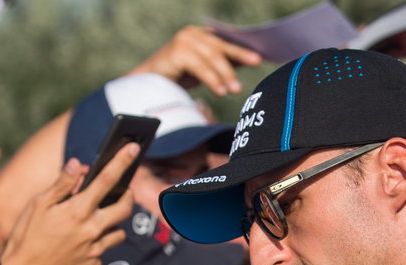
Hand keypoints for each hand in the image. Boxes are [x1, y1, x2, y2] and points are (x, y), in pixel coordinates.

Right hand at [0, 146, 136, 264]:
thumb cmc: (26, 237)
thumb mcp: (38, 205)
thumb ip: (62, 185)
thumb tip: (78, 165)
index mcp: (78, 210)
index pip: (107, 179)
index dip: (122, 161)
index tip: (134, 148)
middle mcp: (92, 229)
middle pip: (125, 208)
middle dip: (127, 197)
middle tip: (122, 193)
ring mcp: (95, 249)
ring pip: (118, 232)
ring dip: (112, 223)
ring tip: (96, 221)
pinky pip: (103, 250)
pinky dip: (97, 244)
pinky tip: (80, 244)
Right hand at [130, 25, 261, 95]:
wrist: (144, 86)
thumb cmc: (175, 80)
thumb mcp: (202, 70)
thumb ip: (221, 64)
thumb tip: (248, 62)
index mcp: (199, 34)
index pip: (225, 39)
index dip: (242, 46)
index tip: (260, 54)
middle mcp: (192, 33)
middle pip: (220, 46)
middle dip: (238, 57)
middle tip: (256, 64)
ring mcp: (183, 41)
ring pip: (212, 57)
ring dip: (226, 74)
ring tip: (236, 90)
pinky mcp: (176, 51)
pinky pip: (200, 67)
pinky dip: (212, 80)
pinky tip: (221, 91)